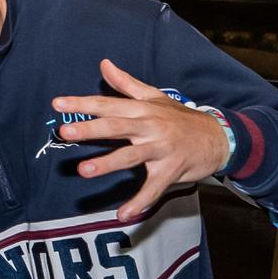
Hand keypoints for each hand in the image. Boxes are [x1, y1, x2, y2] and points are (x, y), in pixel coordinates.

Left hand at [51, 59, 229, 221]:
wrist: (220, 137)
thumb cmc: (180, 118)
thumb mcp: (154, 96)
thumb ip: (126, 83)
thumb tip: (104, 64)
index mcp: (143, 109)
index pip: (108, 104)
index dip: (82, 103)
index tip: (57, 103)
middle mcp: (150, 127)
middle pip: (117, 126)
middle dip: (90, 129)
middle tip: (65, 132)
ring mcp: (161, 149)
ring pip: (132, 156)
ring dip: (108, 163)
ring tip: (84, 170)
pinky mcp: (171, 170)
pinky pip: (153, 188)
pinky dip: (139, 202)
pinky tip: (123, 215)